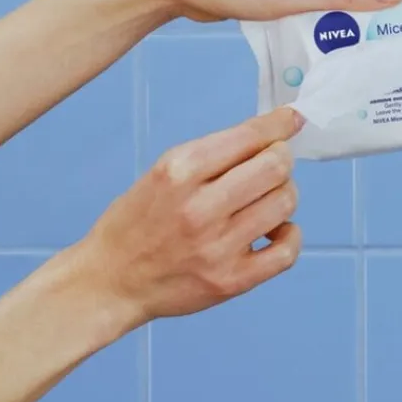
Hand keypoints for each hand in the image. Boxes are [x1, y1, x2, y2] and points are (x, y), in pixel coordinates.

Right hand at [79, 107, 304, 329]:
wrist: (110, 281)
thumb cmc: (136, 223)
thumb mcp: (162, 172)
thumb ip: (212, 155)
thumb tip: (268, 135)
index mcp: (179, 171)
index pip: (248, 137)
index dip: (279, 124)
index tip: (291, 119)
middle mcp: (199, 207)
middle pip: (275, 167)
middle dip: (281, 159)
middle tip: (274, 164)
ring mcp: (217, 247)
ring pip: (284, 203)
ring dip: (284, 194)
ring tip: (266, 200)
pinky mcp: (231, 281)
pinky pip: (286, 252)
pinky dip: (290, 235)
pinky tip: (275, 230)